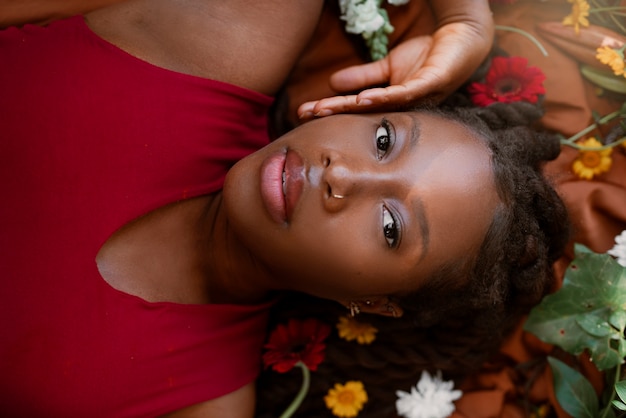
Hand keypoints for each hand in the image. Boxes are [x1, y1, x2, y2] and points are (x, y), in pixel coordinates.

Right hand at [297, 0, 493, 119]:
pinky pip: (405, 93)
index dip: (329, 109)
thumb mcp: (388, 67)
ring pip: (380, 105)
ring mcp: (416, 97)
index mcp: (389, 103)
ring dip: (352, 108)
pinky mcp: (431, 83)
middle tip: (306, 114)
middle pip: (363, 111)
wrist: (460, 38)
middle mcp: (401, 106)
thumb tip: (332, 83)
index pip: (354, 107)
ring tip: (326, 109)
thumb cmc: (427, 57)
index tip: (303, 111)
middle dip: (333, 112)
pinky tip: (365, 100)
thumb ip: (363, 76)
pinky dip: (385, 97)